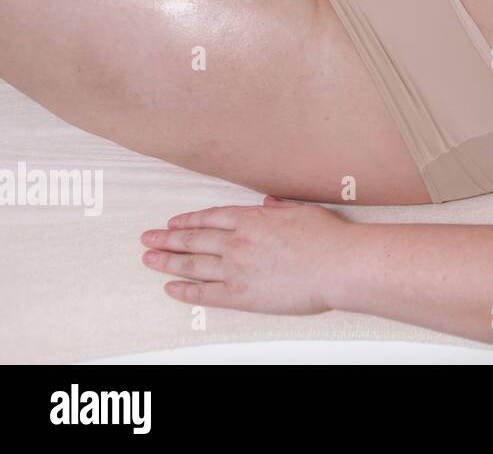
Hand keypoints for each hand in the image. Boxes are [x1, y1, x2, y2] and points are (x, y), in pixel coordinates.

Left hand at [140, 197, 348, 314]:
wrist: (338, 266)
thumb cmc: (328, 238)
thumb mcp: (303, 211)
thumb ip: (280, 208)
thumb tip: (267, 202)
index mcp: (253, 219)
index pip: (210, 218)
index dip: (188, 220)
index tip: (173, 223)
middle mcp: (238, 242)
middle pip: (193, 239)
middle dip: (166, 238)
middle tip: (147, 239)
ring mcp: (236, 269)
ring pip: (192, 264)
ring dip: (167, 261)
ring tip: (149, 260)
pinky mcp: (241, 295)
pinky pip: (204, 294)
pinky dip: (184, 291)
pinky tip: (170, 288)